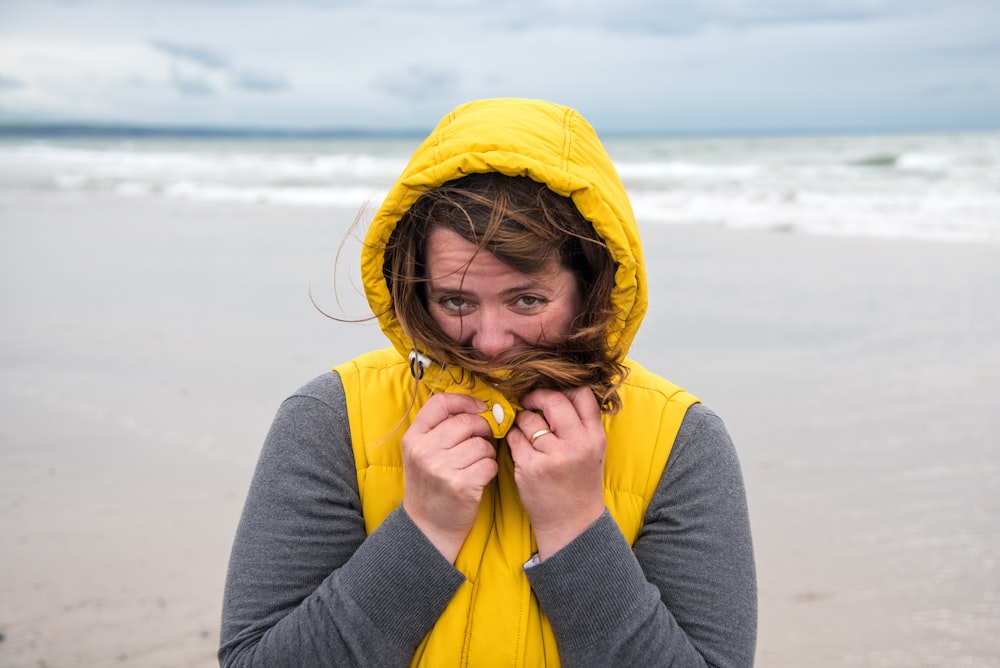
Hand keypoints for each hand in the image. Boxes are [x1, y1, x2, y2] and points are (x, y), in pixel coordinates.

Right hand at [402, 393, 498, 562]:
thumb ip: (440, 429)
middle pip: (466, 422)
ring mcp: (442, 469)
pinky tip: (481, 476)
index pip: (440, 403)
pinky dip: (491, 468)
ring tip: (478, 462)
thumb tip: (478, 407)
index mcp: (413, 438)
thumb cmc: (430, 485)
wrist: (427, 526)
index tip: (479, 408)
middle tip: (484, 438)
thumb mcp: (421, 453)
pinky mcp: (462, 485)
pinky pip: (489, 464)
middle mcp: (424, 451)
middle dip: (483, 428)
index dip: (465, 401)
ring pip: (482, 444)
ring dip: (487, 452)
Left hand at [508, 386, 606, 559]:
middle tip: (530, 402)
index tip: (553, 395)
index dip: (564, 389)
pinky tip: (521, 448)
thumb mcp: (593, 450)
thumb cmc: (580, 482)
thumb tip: (559, 390)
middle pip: (553, 400)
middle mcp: (576, 444)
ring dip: (523, 421)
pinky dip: (513, 438)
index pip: (582, 394)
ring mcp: (552, 456)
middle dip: (537, 397)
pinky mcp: (530, 467)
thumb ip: (582, 422)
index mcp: (594, 437)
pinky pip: (514, 437)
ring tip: (528, 434)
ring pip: (528, 418)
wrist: (572, 522)